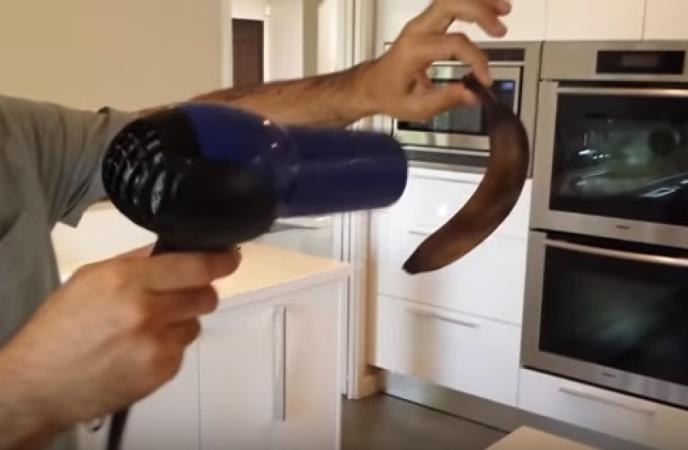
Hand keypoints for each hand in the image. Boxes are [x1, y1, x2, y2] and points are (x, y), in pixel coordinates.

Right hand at [0, 246, 239, 445]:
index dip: (220, 261)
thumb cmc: (59, 329)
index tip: (230, 258)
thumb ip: (135, 262)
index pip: (196, 265)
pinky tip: (139, 350)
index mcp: (128, 279)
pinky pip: (181, 350)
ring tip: (144, 328)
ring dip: (180, 321)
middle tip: (179, 295)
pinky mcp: (162, 371)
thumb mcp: (91, 278)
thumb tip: (172, 250)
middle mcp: (148, 309)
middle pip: (206, 295)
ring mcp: (157, 343)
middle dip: (198, 292)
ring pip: (195, 323)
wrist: (39, 383)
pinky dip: (167, 347)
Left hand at [361, 0, 510, 120]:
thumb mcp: (414, 107)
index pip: (454, 44)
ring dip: (479, 1)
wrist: (371, 86)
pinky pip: (450, 3)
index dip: (476, 60)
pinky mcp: (426, 23)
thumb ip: (445, 100)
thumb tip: (471, 94)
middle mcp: (416, 31)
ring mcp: (420, 24)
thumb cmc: (388, 94)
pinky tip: (490, 8)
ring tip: (504, 10)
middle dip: (481, 13)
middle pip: (451, 4)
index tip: (484, 78)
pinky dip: (471, 4)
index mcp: (413, 51)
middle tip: (500, 29)